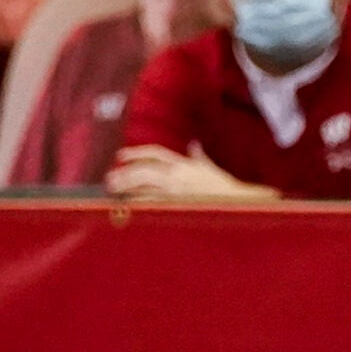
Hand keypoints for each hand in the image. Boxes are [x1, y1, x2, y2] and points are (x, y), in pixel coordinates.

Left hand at [105, 143, 278, 199]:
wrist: (239, 203)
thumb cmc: (226, 189)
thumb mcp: (211, 169)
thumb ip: (199, 157)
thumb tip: (194, 145)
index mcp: (185, 164)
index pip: (156, 153)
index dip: (136, 153)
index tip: (121, 156)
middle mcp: (179, 175)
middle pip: (145, 169)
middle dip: (126, 173)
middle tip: (110, 178)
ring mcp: (178, 190)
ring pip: (145, 186)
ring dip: (127, 188)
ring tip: (114, 191)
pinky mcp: (178, 205)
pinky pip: (153, 204)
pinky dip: (139, 204)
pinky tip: (128, 206)